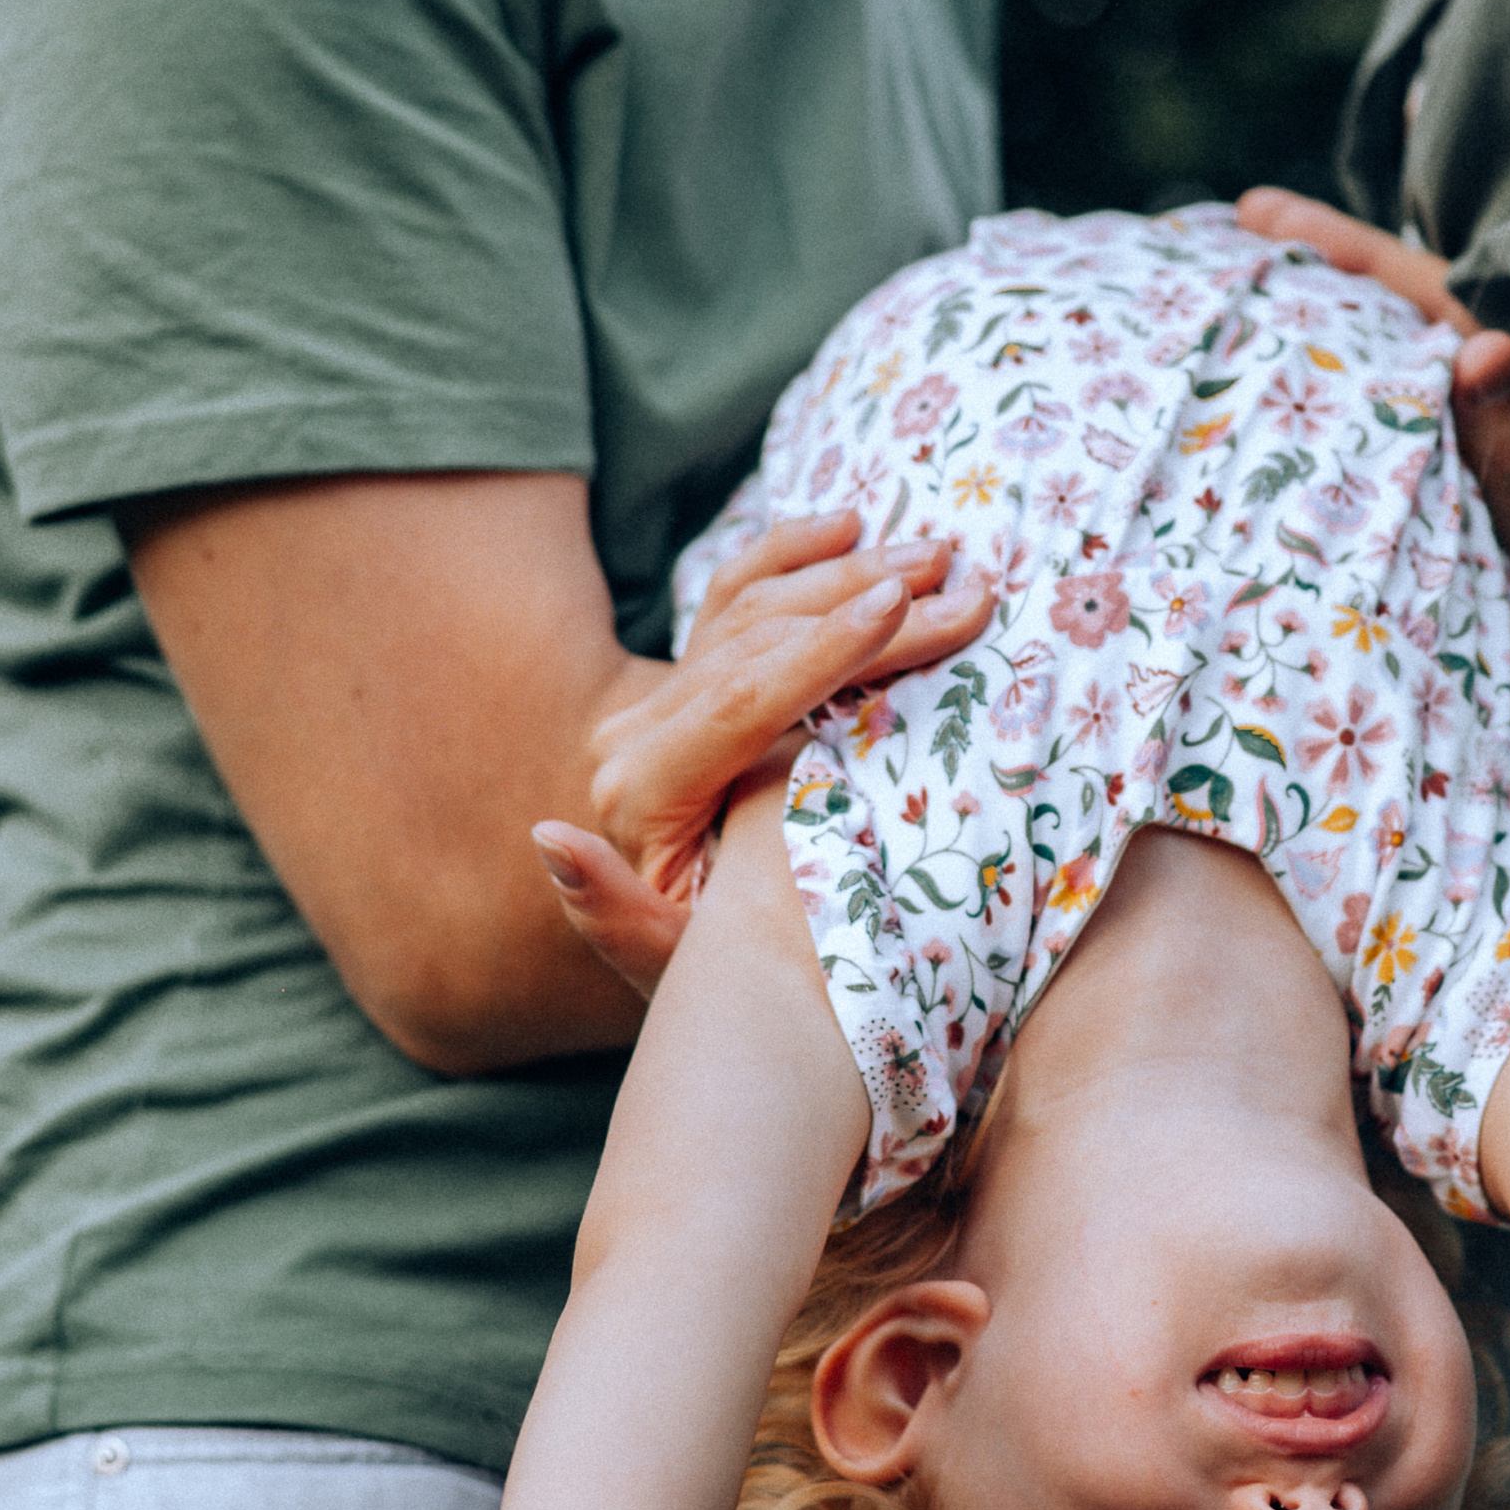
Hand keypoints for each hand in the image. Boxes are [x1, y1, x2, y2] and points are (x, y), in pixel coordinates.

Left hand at [536, 513, 990, 995]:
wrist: (708, 968)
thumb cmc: (713, 981)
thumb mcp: (672, 968)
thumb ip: (610, 913)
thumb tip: (546, 834)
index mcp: (638, 791)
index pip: (737, 699)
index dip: (823, 649)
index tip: (903, 606)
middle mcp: (637, 732)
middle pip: (759, 643)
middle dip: (866, 605)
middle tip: (964, 586)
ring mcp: (662, 700)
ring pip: (754, 609)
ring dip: (850, 574)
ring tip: (941, 558)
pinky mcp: (691, 684)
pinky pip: (740, 596)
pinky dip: (795, 554)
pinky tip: (849, 528)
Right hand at [1238, 186, 1509, 663]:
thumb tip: (1490, 346)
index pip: (1428, 295)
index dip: (1345, 247)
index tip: (1257, 211)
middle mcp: (1489, 419)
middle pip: (1399, 313)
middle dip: (1322, 265)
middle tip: (1239, 220)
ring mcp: (1460, 458)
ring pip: (1385, 367)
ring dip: (1320, 325)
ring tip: (1238, 288)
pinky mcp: (1441, 503)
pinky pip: (1376, 425)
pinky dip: (1326, 395)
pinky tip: (1272, 392)